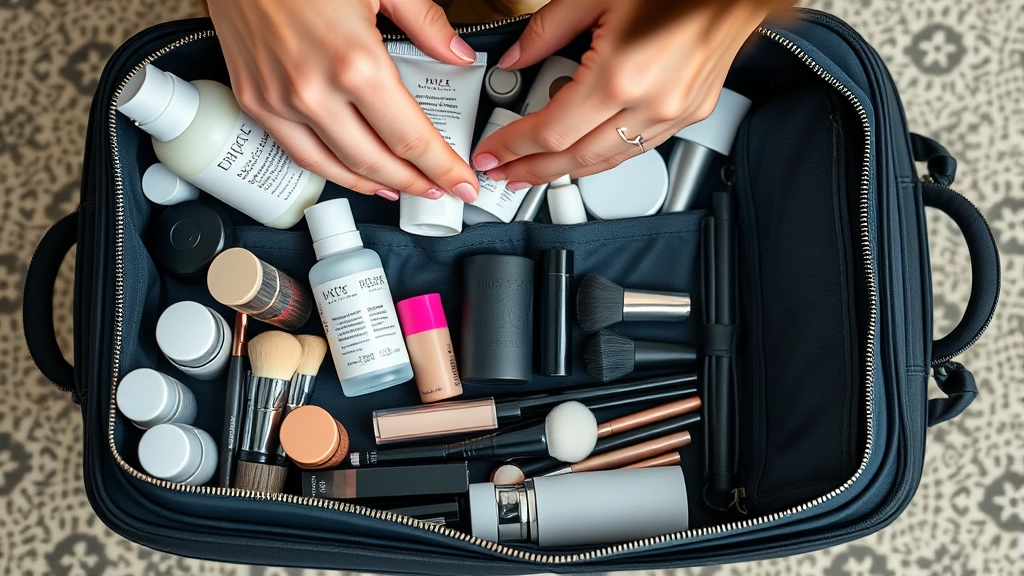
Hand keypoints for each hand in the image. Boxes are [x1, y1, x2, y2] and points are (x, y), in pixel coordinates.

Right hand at [207, 0, 480, 201]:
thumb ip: (426, 24)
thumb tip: (457, 55)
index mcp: (355, 64)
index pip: (411, 138)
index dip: (442, 168)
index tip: (461, 183)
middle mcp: (314, 92)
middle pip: (376, 163)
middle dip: (414, 183)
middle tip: (437, 189)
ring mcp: (279, 100)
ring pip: (334, 167)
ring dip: (372, 184)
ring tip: (399, 187)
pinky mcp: (254, 99)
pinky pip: (297, 152)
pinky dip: (330, 169)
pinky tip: (350, 169)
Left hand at [471, 0, 777, 189]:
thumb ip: (546, 31)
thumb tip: (516, 58)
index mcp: (620, 74)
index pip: (550, 131)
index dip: (514, 147)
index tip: (492, 153)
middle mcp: (650, 103)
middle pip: (575, 158)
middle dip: (532, 171)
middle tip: (505, 175)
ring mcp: (674, 113)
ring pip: (608, 161)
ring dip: (567, 172)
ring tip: (536, 172)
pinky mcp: (691, 113)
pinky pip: (638, 149)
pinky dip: (604, 157)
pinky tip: (583, 154)